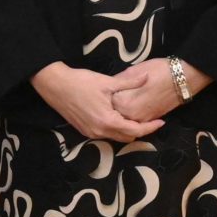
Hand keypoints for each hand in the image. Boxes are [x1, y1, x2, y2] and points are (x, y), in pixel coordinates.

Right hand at [31, 62, 162, 142]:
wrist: (55, 85)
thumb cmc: (80, 82)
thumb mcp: (107, 82)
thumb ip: (129, 83)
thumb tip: (147, 78)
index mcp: (108, 121)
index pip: (135, 130)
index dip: (150, 127)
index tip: (161, 121)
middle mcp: (100, 132)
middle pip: (127, 138)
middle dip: (141, 131)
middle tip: (150, 120)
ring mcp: (91, 133)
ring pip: (116, 137)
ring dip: (127, 131)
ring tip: (136, 119)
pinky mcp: (84, 130)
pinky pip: (105, 135)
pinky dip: (115, 129)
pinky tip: (118, 117)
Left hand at [108, 59, 204, 123]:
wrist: (183, 78)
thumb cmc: (158, 70)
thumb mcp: (132, 71)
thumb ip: (118, 82)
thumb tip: (109, 87)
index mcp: (122, 103)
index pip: (105, 103)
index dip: (105, 95)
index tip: (106, 89)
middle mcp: (130, 116)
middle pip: (113, 115)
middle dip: (111, 108)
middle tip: (112, 96)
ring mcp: (141, 120)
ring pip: (124, 121)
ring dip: (120, 114)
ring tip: (122, 99)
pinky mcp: (150, 120)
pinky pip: (135, 122)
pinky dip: (130, 117)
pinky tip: (132, 104)